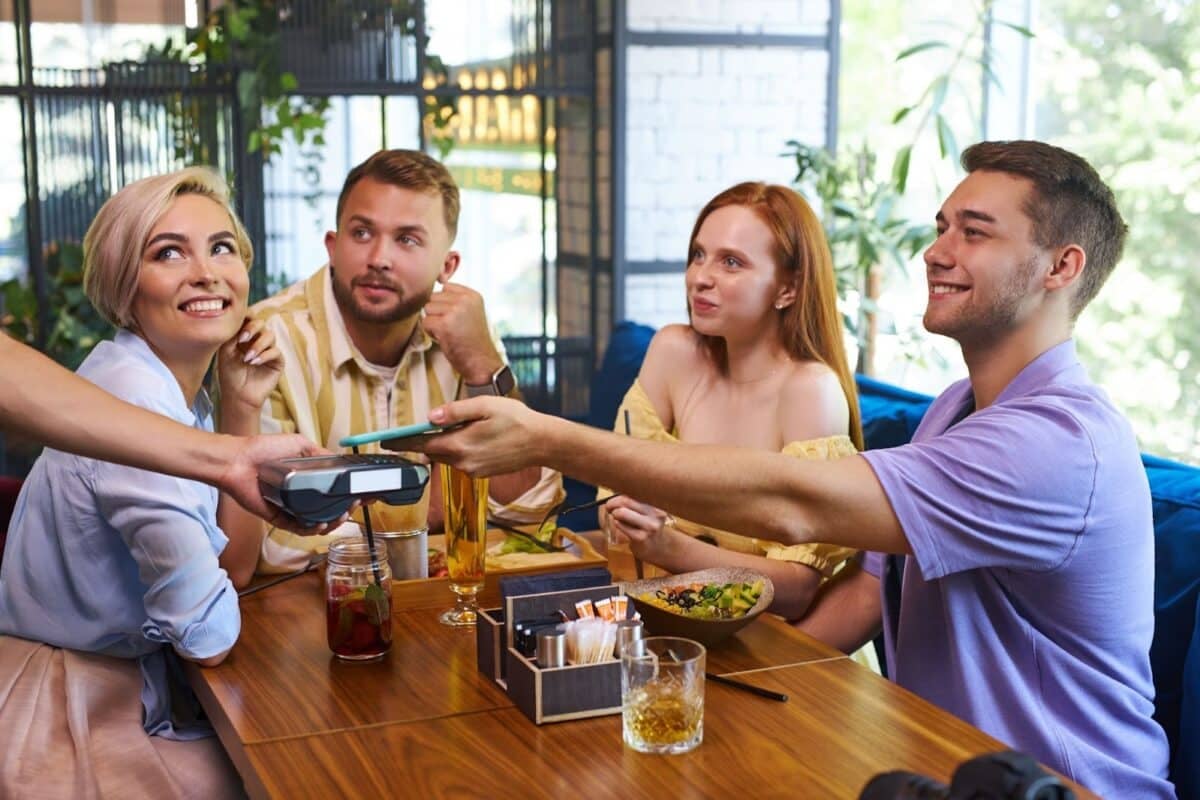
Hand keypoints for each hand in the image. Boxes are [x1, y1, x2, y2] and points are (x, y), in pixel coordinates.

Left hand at [217, 318, 283, 420]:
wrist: (238, 395)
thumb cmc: (230, 374)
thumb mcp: (225, 351)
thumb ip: (231, 335)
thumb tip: (238, 321)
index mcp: (245, 336)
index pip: (249, 319)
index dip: (246, 316)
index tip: (237, 322)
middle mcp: (258, 341)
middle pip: (261, 323)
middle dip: (252, 328)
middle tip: (242, 339)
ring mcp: (269, 350)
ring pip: (270, 336)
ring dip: (258, 345)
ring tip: (247, 358)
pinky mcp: (278, 362)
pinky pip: (276, 352)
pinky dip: (264, 356)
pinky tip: (254, 363)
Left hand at [218, 432, 351, 534]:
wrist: (239, 460)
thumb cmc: (264, 449)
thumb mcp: (299, 444)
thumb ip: (320, 453)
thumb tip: (340, 460)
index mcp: (308, 479)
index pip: (335, 490)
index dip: (352, 493)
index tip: (368, 494)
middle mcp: (301, 495)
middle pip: (330, 510)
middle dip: (346, 510)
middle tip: (355, 504)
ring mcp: (291, 508)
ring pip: (317, 523)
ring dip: (332, 522)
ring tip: (341, 516)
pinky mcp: (279, 518)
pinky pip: (299, 528)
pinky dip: (312, 529)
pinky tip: (321, 524)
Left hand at [407, 396, 545, 475]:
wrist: (542, 442)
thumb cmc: (516, 419)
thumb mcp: (485, 406)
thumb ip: (455, 411)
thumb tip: (430, 417)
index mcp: (460, 444)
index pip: (422, 445)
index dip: (402, 442)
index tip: (385, 440)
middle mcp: (463, 462)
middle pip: (433, 451)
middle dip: (424, 441)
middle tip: (415, 429)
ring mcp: (472, 470)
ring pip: (448, 456)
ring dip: (446, 443)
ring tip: (461, 427)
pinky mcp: (481, 473)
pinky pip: (461, 460)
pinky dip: (460, 449)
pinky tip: (475, 437)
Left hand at [422, 283, 502, 384]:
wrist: (482, 362)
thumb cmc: (473, 340)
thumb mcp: (472, 312)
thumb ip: (457, 299)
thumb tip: (434, 290)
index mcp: (472, 295)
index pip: (445, 287)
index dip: (445, 303)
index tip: (456, 318)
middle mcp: (465, 300)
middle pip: (434, 297)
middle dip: (438, 313)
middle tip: (452, 327)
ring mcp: (455, 311)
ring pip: (428, 309)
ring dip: (434, 322)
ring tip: (449, 332)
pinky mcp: (444, 324)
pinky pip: (425, 322)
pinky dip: (431, 333)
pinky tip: (445, 339)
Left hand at [604, 495, 676, 562]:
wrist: (656, 547)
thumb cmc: (646, 524)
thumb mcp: (646, 510)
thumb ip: (633, 500)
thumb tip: (613, 492)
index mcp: (658, 503)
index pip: (634, 491)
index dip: (619, 495)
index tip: (613, 500)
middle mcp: (657, 513)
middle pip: (626, 500)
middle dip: (612, 503)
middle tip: (609, 508)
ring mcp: (650, 526)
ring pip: (621, 513)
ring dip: (614, 514)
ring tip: (616, 517)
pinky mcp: (642, 538)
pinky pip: (620, 525)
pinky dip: (617, 524)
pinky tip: (621, 526)